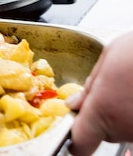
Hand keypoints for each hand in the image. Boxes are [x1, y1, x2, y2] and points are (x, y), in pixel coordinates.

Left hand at [66, 30, 132, 155]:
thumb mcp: (108, 57)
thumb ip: (89, 86)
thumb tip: (74, 104)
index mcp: (103, 108)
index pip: (81, 143)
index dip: (75, 141)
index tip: (73, 133)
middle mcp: (124, 126)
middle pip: (104, 132)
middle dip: (103, 115)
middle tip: (111, 90)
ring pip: (124, 128)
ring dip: (123, 112)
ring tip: (131, 87)